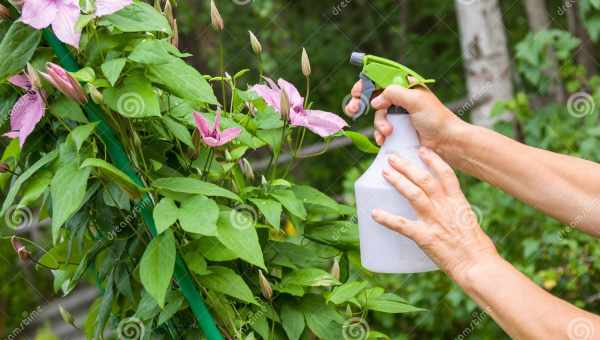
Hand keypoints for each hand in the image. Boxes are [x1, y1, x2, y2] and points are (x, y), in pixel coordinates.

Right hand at [344, 80, 461, 146]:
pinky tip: (383, 140)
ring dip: (378, 124)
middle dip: (361, 103)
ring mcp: (398, 114)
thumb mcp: (415, 101)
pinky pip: (380, 129)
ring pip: (377, 115)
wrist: (446, 142)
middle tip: (352, 110)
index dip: (365, 84)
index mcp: (406, 85)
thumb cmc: (436, 119)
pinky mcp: (398, 128)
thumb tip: (374, 101)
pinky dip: (379, 134)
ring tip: (387, 132)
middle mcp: (401, 98)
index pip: (380, 78)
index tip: (356, 93)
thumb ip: (393, 94)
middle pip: (373, 96)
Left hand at [371, 147, 497, 282]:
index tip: (422, 149)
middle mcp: (446, 207)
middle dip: (407, 166)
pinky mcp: (425, 237)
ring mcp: (435, 221)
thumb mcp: (469, 223)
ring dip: (398, 181)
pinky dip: (387, 219)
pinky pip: (402, 225)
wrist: (478, 266)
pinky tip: (375, 213)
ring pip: (413, 194)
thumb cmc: (478, 249)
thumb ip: (456, 214)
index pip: (446, 174)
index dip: (433, 160)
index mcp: (458, 203)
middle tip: (392, 158)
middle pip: (425, 180)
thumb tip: (446, 214)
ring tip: (385, 173)